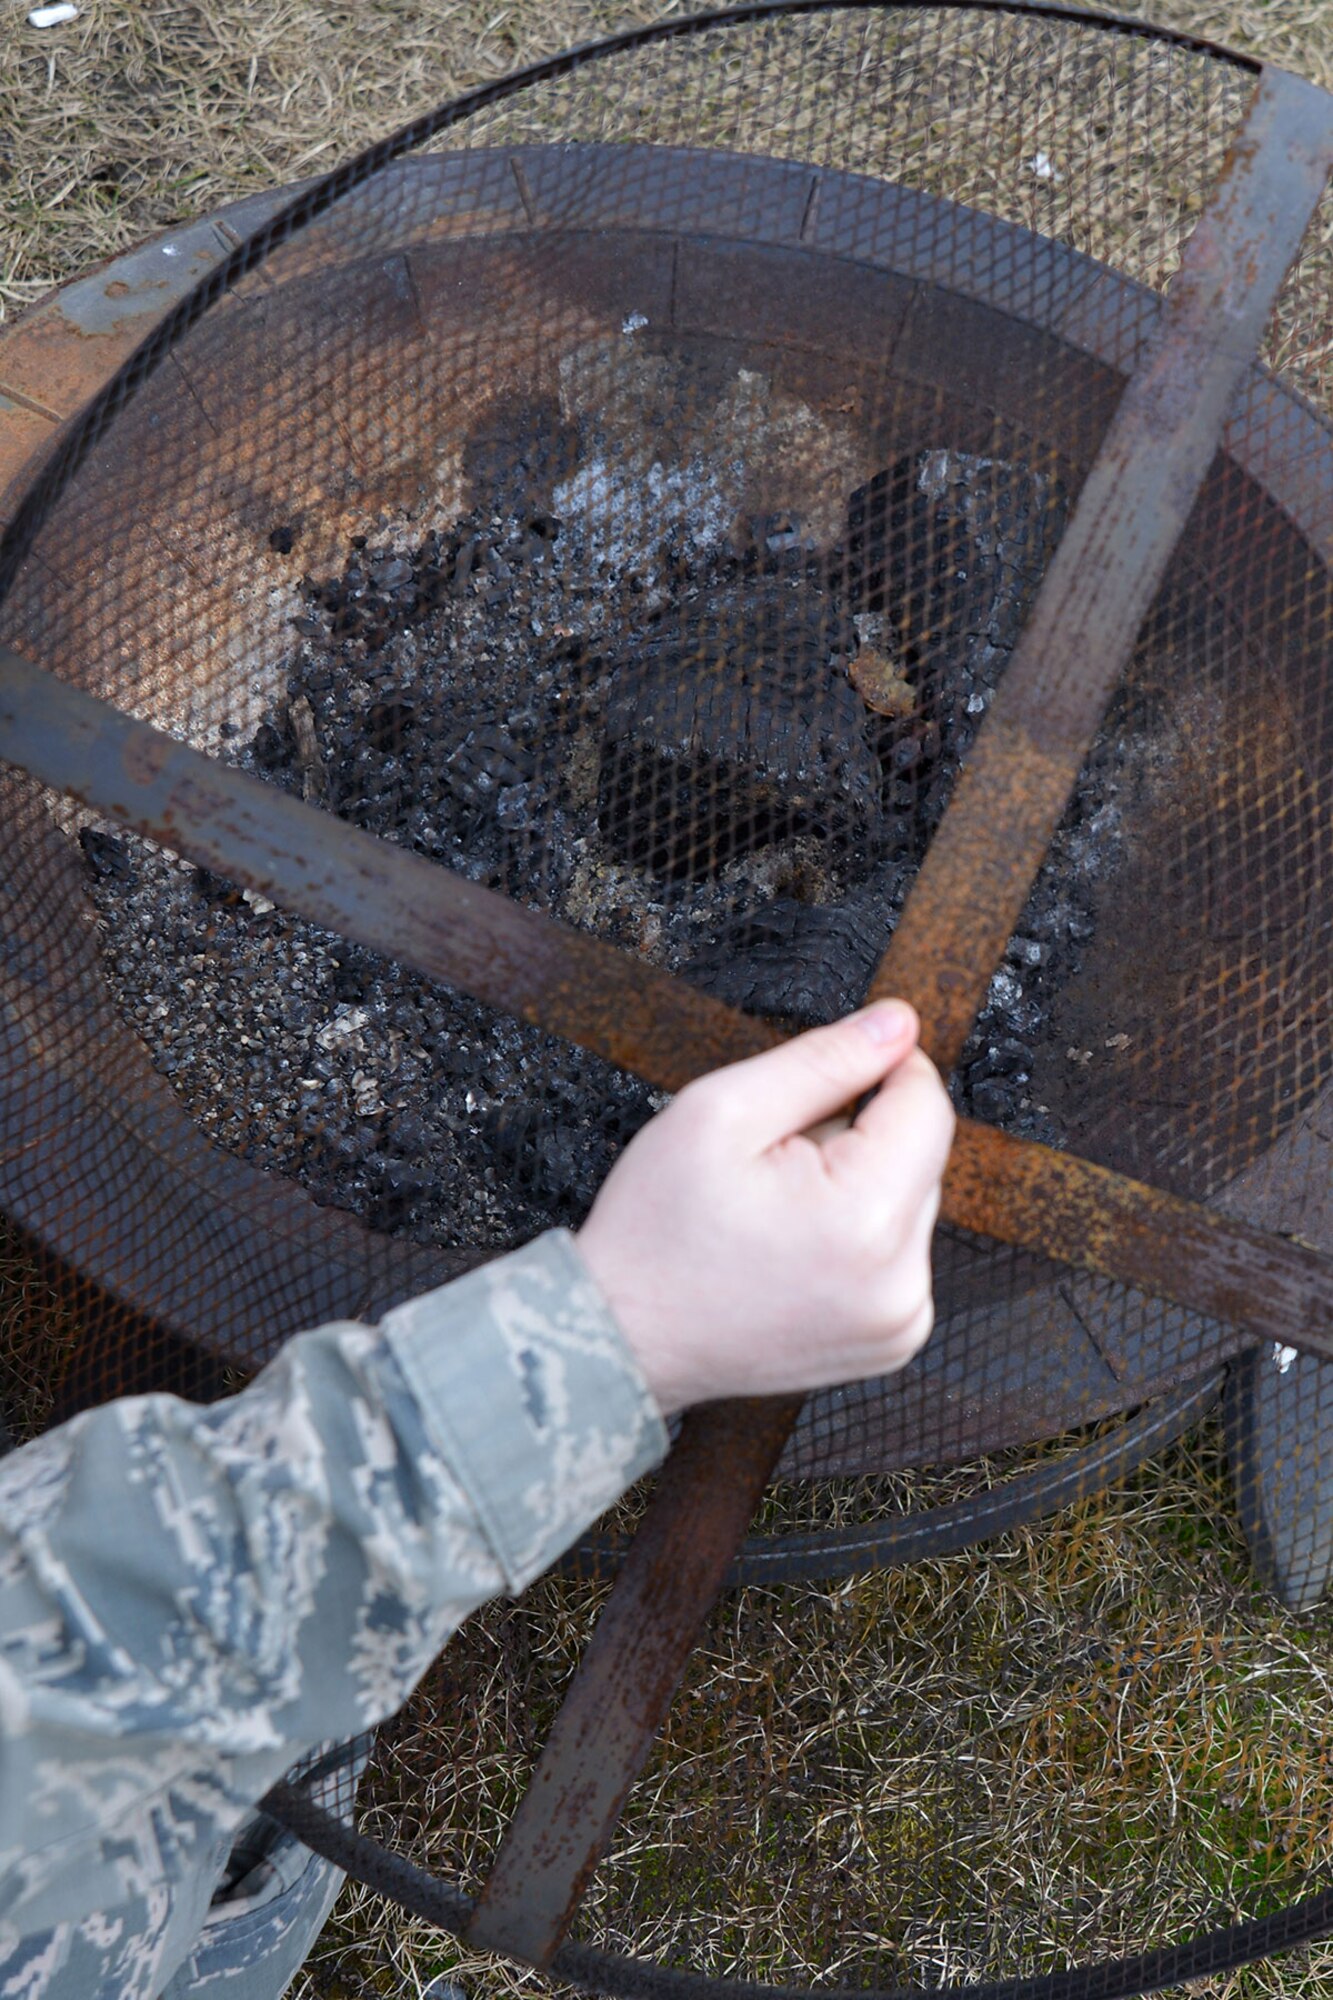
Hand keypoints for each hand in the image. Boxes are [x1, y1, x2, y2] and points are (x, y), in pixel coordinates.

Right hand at [577, 1000, 954, 1416]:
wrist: (621, 1336)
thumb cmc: (656, 1228)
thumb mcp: (722, 1111)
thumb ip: (823, 1059)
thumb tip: (900, 1023)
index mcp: (866, 1219)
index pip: (927, 1105)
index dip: (881, 1069)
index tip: (826, 1074)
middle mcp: (901, 1281)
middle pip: (920, 1156)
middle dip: (856, 1138)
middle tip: (772, 1163)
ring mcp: (900, 1320)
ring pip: (910, 1202)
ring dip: (858, 1187)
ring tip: (776, 1212)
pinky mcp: (891, 1340)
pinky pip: (898, 1254)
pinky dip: (858, 1236)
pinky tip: (794, 1248)